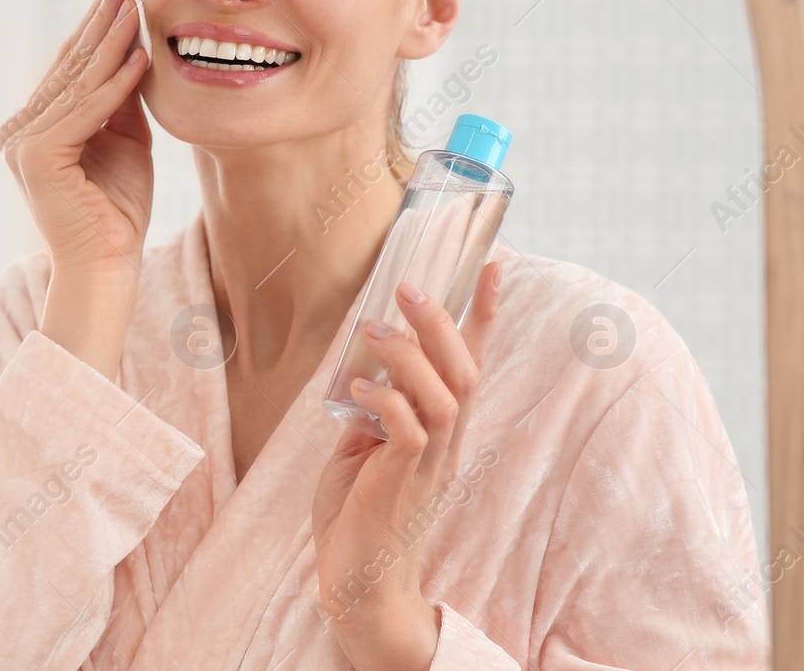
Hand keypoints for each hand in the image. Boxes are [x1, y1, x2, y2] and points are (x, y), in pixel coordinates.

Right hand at [0, 0, 152, 376]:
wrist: (106, 267)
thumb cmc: (118, 210)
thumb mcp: (124, 141)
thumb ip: (119, 101)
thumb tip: (132, 49)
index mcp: (34, 125)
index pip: (69, 67)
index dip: (95, 27)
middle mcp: (19, 130)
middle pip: (69, 66)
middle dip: (100, 21)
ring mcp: (23, 144)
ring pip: (77, 83)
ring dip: (110, 42)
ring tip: (135, 6)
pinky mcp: (37, 158)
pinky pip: (85, 112)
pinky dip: (114, 84)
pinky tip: (139, 57)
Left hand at [310, 261, 502, 670]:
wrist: (358, 583)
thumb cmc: (357, 516)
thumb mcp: (360, 449)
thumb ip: (372, 410)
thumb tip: (366, 371)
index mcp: (441, 429)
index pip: (471, 363)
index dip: (483, 316)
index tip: (492, 266)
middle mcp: (446, 442)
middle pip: (464, 370)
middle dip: (441, 322)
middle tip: (408, 285)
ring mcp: (429, 462)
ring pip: (443, 395)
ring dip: (409, 355)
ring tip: (373, 329)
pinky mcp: (403, 480)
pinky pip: (407, 429)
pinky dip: (386, 399)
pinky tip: (358, 385)